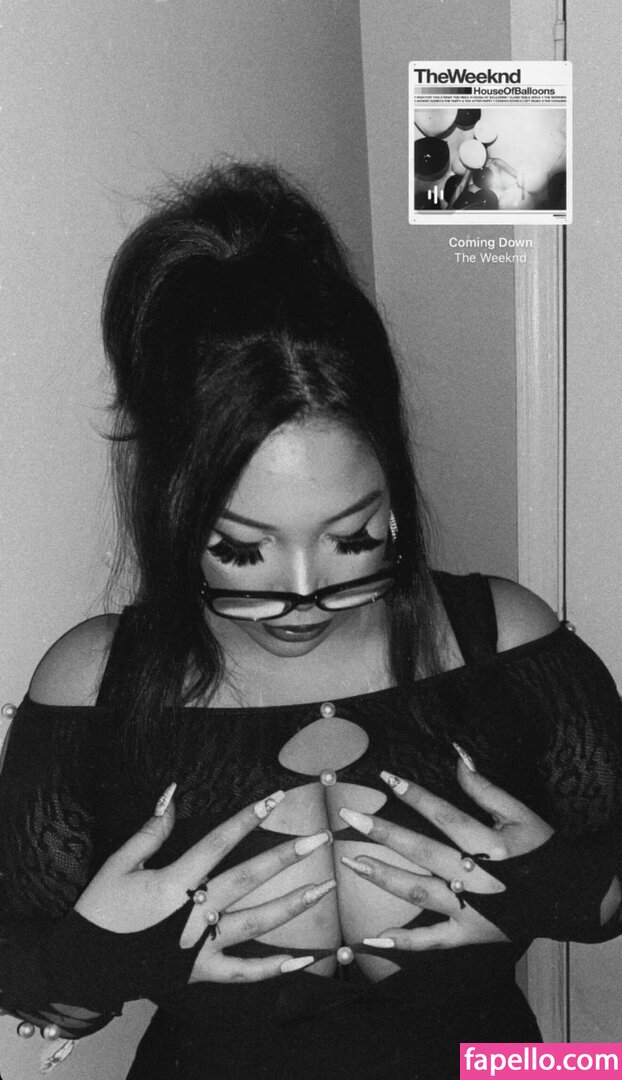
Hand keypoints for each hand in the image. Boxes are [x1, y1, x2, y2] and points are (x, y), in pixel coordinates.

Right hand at [44, 787, 333, 1011]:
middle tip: (319, 839)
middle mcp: (194, 913)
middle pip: (248, 878)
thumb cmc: (101, 911)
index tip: (276, 798)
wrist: (83, 966)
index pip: (219, 842)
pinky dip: (275, 968)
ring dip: (292, 904)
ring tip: (323, 887)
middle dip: (286, 856)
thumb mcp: (119, 864)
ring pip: (255, 923)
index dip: (248, 817)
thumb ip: (151, 831)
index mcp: (174, 882)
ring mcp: (200, 946)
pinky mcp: (201, 972)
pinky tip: (305, 959)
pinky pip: (244, 972)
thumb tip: (172, 793)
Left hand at [339, 751, 620, 946]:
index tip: (385, 778)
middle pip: (422, 851)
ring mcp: (472, 908)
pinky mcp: (470, 934)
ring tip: (351, 862)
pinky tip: (372, 938)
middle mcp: (477, 876)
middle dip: (383, 833)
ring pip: (420, 892)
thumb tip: (457, 753)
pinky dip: (404, 942)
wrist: (569, 897)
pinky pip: (433, 941)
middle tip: (350, 817)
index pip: (443, 815)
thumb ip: (484, 787)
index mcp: (489, 843)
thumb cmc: (542, 850)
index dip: (414, 794)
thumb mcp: (519, 813)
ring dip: (384, 877)